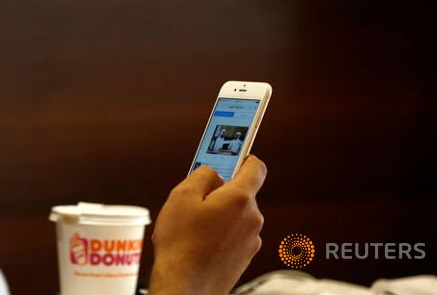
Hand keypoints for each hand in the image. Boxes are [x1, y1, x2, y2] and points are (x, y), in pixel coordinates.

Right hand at [148, 155, 266, 294]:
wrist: (184, 287)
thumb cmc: (181, 244)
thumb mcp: (181, 196)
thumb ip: (201, 175)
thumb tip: (213, 173)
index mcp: (240, 199)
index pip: (256, 167)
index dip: (244, 157)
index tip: (234, 154)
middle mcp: (252, 219)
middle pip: (241, 193)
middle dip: (220, 192)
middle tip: (195, 200)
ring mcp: (251, 240)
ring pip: (235, 216)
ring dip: (218, 215)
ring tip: (192, 227)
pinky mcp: (244, 257)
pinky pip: (234, 235)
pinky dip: (220, 234)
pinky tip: (198, 243)